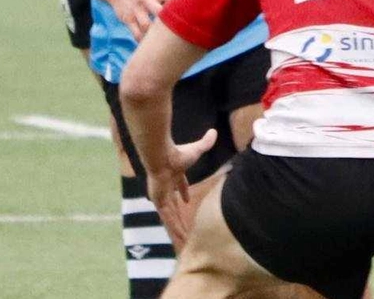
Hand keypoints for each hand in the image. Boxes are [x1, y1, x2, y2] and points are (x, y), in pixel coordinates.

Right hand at [107, 0, 182, 40]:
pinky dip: (144, 41)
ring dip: (156, 36)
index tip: (196, 17)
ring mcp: (136, 9)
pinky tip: (153, 46)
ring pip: (146, 25)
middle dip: (170, 23)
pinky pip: (136, 33)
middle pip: (159, 12)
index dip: (184, 6)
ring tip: (168, 44)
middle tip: (184, 34)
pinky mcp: (127, 18)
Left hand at [144, 128, 216, 247]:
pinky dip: (174, 229)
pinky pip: (168, 220)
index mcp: (174, 176)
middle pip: (173, 205)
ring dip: (177, 229)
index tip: (187, 201)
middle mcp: (166, 188)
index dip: (184, 192)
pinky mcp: (159, 203)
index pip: (179, 186)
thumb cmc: (178, 153)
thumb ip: (205, 142)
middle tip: (185, 227)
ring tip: (183, 241)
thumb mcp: (197, 149)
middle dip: (179, 216)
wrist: (162, 157)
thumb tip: (214, 131)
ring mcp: (161, 197)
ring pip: (170, 217)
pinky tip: (181, 239)